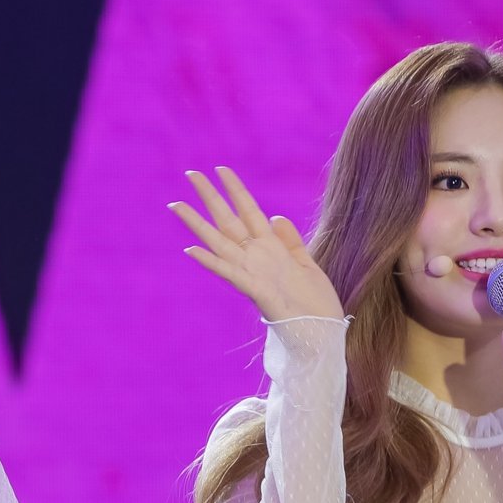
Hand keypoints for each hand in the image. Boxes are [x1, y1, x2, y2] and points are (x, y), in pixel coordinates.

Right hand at [170, 166, 343, 321]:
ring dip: (198, 225)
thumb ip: (291, 242)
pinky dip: (211, 262)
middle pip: (228, 221)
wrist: (325, 333)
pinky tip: (191, 250)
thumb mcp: (307, 264)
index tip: (221, 169)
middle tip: (190, 174)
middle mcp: (257, 258)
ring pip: (220, 244)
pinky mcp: (256, 292)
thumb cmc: (317, 303)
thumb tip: (276, 217)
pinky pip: (230, 274)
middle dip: (210, 197)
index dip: (236, 190)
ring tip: (177, 205)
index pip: (249, 211)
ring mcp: (254, 274)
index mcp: (271, 249)